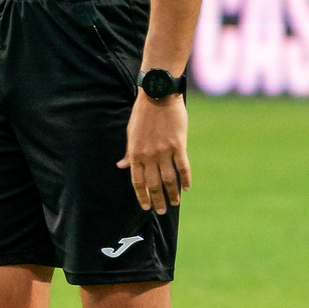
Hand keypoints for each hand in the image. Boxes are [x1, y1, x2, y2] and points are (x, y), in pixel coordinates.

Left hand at [119, 90, 188, 214]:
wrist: (158, 96)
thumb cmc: (142, 114)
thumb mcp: (131, 134)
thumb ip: (129, 153)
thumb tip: (121, 166)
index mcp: (136, 154)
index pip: (137, 182)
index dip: (142, 196)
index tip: (146, 206)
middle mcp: (149, 156)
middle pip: (154, 184)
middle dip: (157, 200)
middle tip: (161, 211)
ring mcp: (164, 151)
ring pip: (169, 179)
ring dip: (172, 194)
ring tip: (174, 203)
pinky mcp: (178, 145)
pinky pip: (183, 167)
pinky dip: (186, 179)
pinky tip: (187, 188)